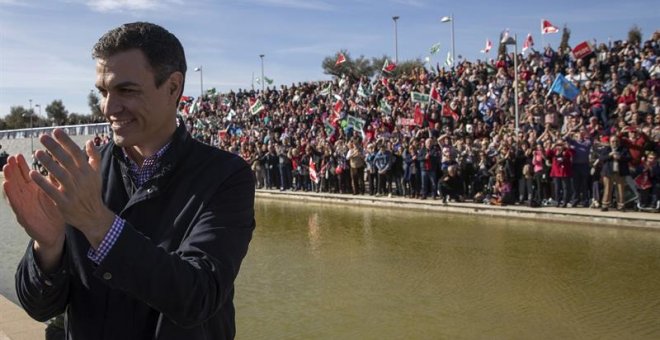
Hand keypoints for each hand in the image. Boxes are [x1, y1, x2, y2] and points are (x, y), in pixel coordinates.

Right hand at [3, 154, 64, 247]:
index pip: (26, 176)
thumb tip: (58, 164)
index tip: (18, 155)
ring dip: (9, 180)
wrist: (55, 233)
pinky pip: (16, 205)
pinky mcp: (24, 217)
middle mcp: (27, 197)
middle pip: (17, 181)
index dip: (21, 166)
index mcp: (34, 191)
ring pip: (14, 192)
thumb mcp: (54, 194)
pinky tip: (7, 187)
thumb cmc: (54, 211)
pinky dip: (11, 196)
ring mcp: (24, 207)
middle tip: (10, 158)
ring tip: (6, 169)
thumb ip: (53, 181)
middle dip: (13, 170)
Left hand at [31, 129, 114, 247]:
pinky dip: (43, 182)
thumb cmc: (92, 192)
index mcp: (88, 171)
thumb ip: (94, 157)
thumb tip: (90, 141)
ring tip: (37, 153)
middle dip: (55, 148)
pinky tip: (33, 173)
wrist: (93, 215)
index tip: (56, 131)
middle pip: (67, 161)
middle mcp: (81, 179)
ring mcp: (73, 191)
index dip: (66, 141)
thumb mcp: (97, 174)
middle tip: (43, 137)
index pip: (76, 152)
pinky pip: (52, 191)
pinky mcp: (64, 203)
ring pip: (60, 175)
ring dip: (48, 163)